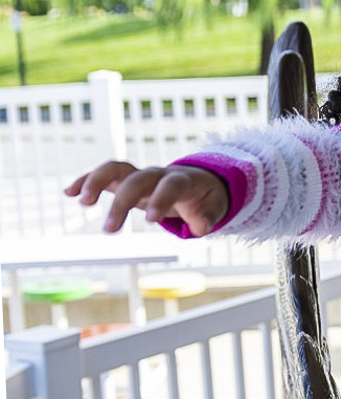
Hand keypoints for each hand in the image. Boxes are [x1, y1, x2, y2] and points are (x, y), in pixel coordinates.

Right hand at [64, 160, 228, 235]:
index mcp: (182, 180)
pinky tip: (68, 193)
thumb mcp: (214, 207)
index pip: (170, 185)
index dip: (162, 200)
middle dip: (122, 202)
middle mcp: (157, 174)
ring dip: (97, 181)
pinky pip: (103, 175)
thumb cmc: (205, 197)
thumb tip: (200, 227)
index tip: (151, 222)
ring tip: (83, 202)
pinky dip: (86, 180)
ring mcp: (139, 174)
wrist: (198, 181)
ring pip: (115, 168)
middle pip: (137, 179)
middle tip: (109, 231)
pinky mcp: (125, 180)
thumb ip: (207, 217)